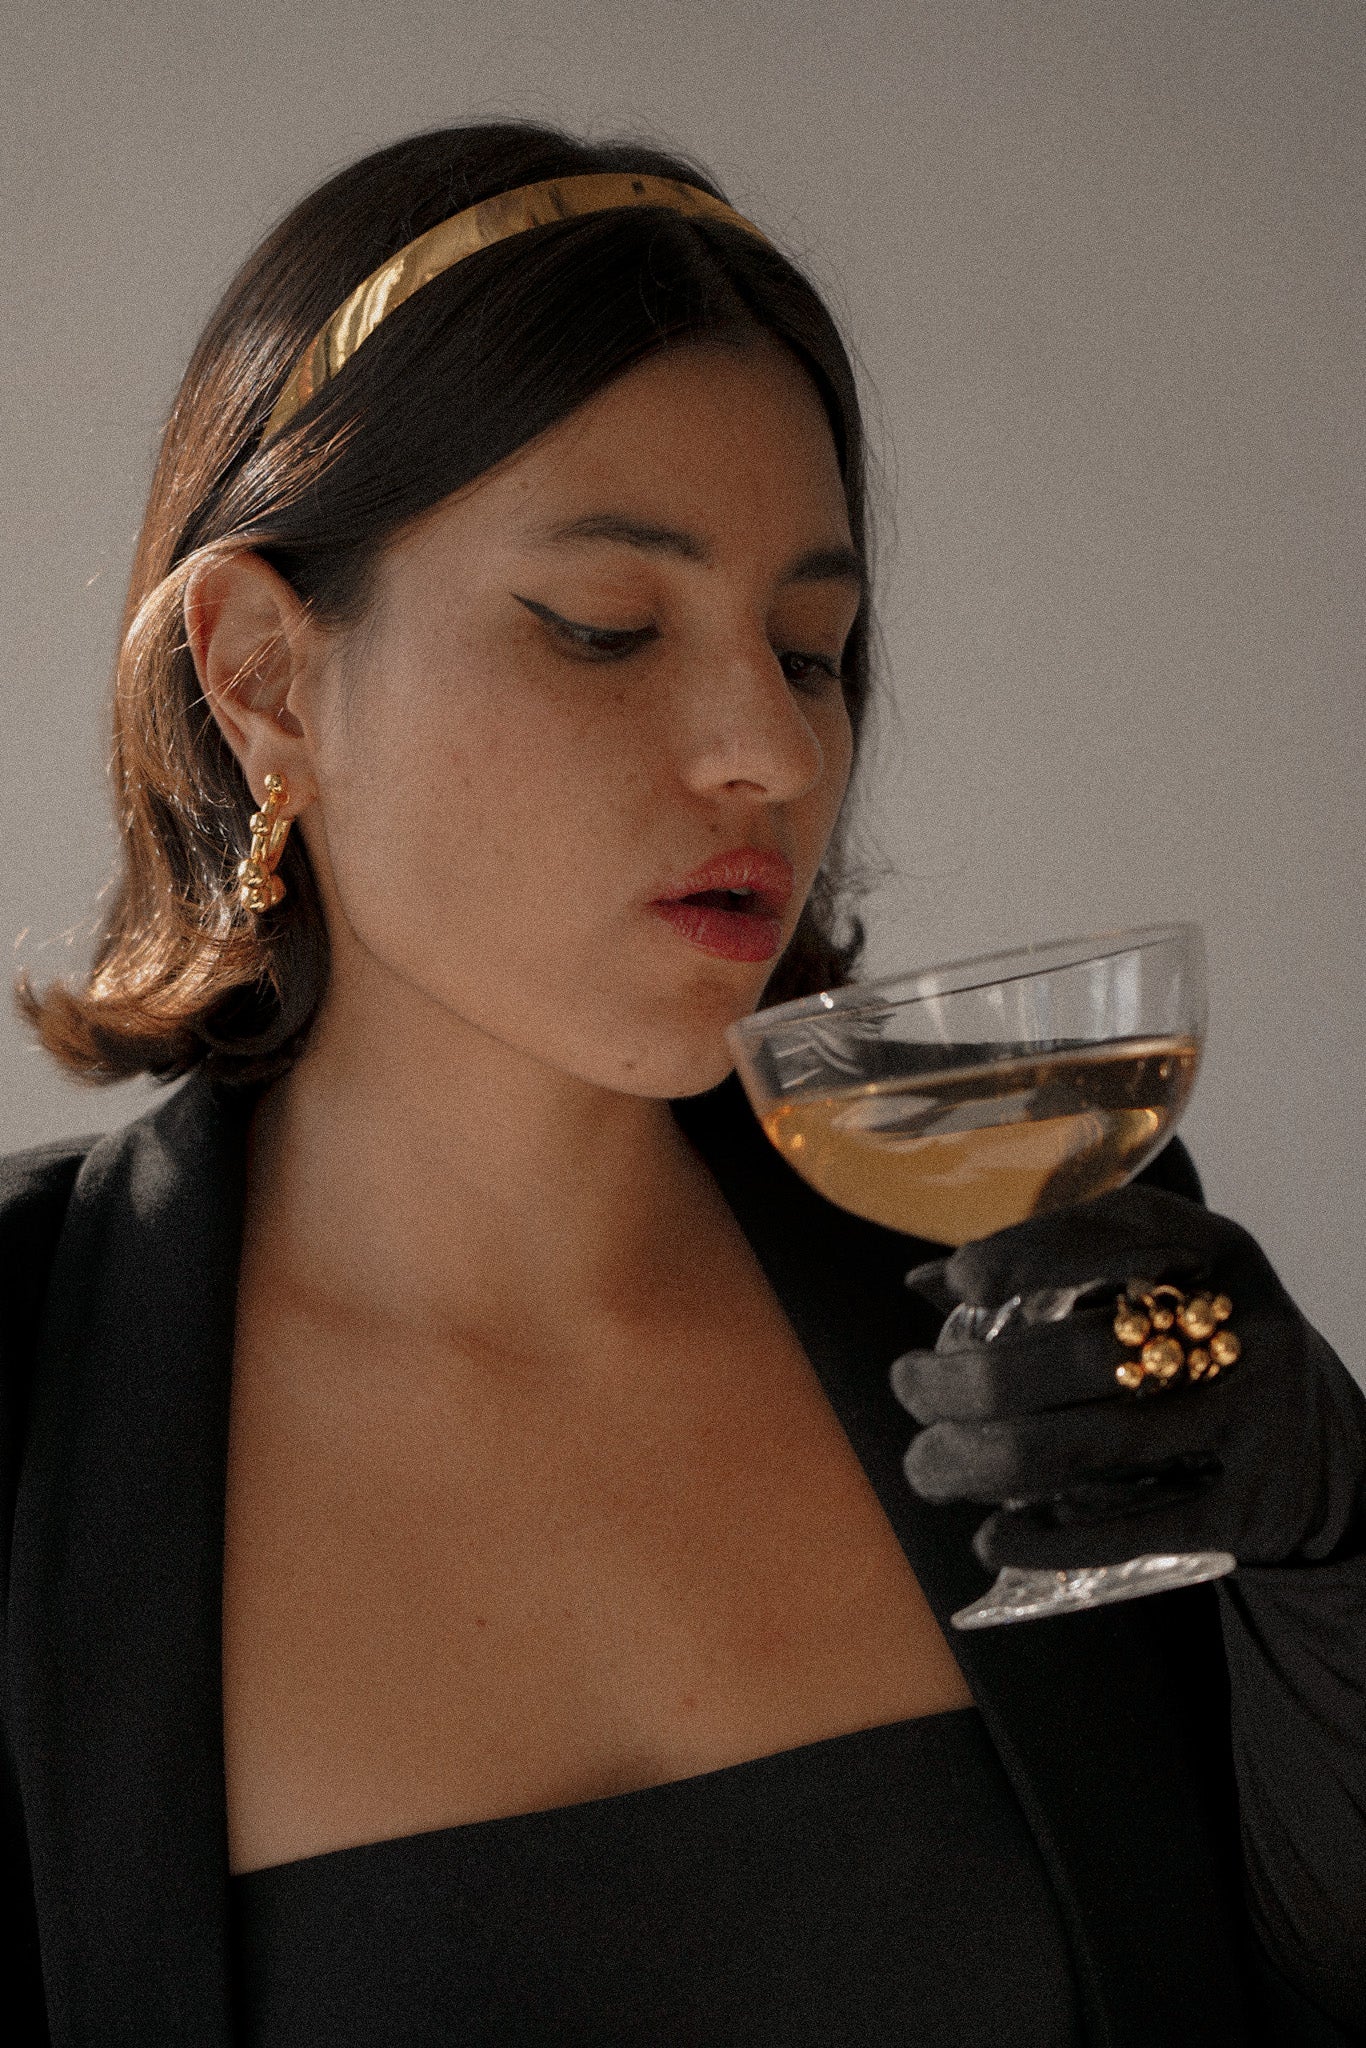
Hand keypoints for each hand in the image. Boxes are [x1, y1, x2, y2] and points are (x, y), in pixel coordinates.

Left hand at [889, 1185, 1365, 1572]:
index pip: (1117, 1233)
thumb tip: (923, 1281)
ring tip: (926, 1466)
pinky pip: (1134, 1528)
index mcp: (1210, 1252)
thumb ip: (1050, 1280)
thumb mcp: (1156, 1294)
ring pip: (1094, 1444)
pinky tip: (992, 1539)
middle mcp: (1238, 1326)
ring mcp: (1249, 1419)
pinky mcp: (1248, 1507)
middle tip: (907, 1389)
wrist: (1329, 1461)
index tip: (960, 1281)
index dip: (1031, 1254)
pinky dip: (1050, 1540)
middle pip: (1085, 1352)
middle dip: (973, 1379)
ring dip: (987, 1461)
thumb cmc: (1199, 1359)